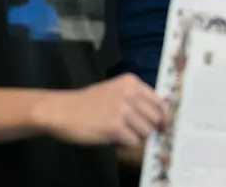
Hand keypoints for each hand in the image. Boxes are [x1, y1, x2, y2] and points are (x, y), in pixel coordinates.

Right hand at [31, 73, 167, 146]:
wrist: (62, 110)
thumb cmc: (88, 102)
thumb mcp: (114, 90)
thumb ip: (135, 98)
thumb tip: (157, 116)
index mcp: (131, 82)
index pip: (159, 101)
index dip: (163, 116)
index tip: (162, 125)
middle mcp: (130, 93)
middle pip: (155, 118)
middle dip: (149, 128)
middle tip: (137, 133)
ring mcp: (123, 110)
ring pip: (146, 131)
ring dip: (137, 136)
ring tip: (122, 134)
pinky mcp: (115, 127)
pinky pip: (133, 141)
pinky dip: (126, 144)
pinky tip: (115, 139)